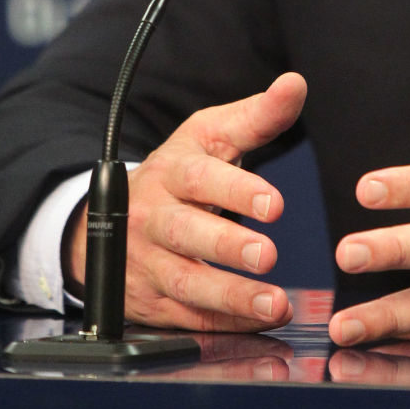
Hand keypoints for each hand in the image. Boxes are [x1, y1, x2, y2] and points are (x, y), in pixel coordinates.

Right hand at [65, 73, 305, 331]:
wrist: (114, 218)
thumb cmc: (180, 173)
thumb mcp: (210, 137)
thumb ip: (257, 116)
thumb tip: (295, 84)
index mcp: (173, 172)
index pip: (200, 178)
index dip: (236, 190)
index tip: (275, 203)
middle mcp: (155, 217)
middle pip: (186, 233)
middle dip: (227, 246)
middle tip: (269, 255)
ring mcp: (149, 262)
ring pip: (184, 282)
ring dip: (230, 296)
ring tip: (275, 304)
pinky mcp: (153, 300)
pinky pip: (187, 317)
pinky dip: (225, 324)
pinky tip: (262, 323)